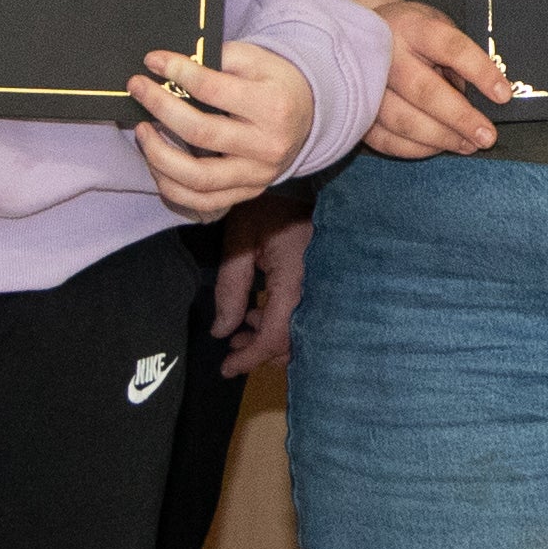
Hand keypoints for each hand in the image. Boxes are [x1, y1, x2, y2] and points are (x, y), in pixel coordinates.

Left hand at [129, 40, 314, 218]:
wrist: (308, 117)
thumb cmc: (275, 84)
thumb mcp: (257, 60)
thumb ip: (218, 59)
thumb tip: (171, 66)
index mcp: (273, 106)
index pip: (213, 89)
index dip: (177, 72)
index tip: (153, 61)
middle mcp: (268, 145)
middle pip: (200, 132)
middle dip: (160, 108)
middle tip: (138, 89)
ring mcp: (258, 174)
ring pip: (197, 177)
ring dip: (158, 154)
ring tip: (142, 131)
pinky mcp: (248, 192)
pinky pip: (201, 201)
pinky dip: (171, 186)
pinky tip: (157, 163)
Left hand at [211, 190, 308, 374]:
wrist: (298, 179)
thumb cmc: (266, 206)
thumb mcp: (239, 242)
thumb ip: (231, 288)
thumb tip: (222, 332)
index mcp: (297, 278)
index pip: (277, 334)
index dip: (251, 357)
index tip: (227, 369)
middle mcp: (317, 287)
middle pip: (296, 341)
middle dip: (262, 350)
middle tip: (232, 347)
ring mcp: (324, 285)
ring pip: (303, 330)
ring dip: (270, 336)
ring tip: (241, 328)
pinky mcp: (323, 280)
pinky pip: (306, 313)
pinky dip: (281, 321)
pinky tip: (259, 311)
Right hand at [363, 0, 507, 156]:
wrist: (358, 34)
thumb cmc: (411, 35)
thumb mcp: (437, 28)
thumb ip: (456, 58)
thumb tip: (485, 97)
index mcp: (412, 27)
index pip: (450, 47)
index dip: (479, 71)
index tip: (504, 95)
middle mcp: (384, 54)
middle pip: (425, 91)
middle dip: (461, 118)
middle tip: (487, 136)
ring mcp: (366, 84)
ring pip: (403, 120)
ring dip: (441, 138)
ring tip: (469, 145)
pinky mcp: (356, 110)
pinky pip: (386, 138)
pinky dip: (415, 149)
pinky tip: (438, 147)